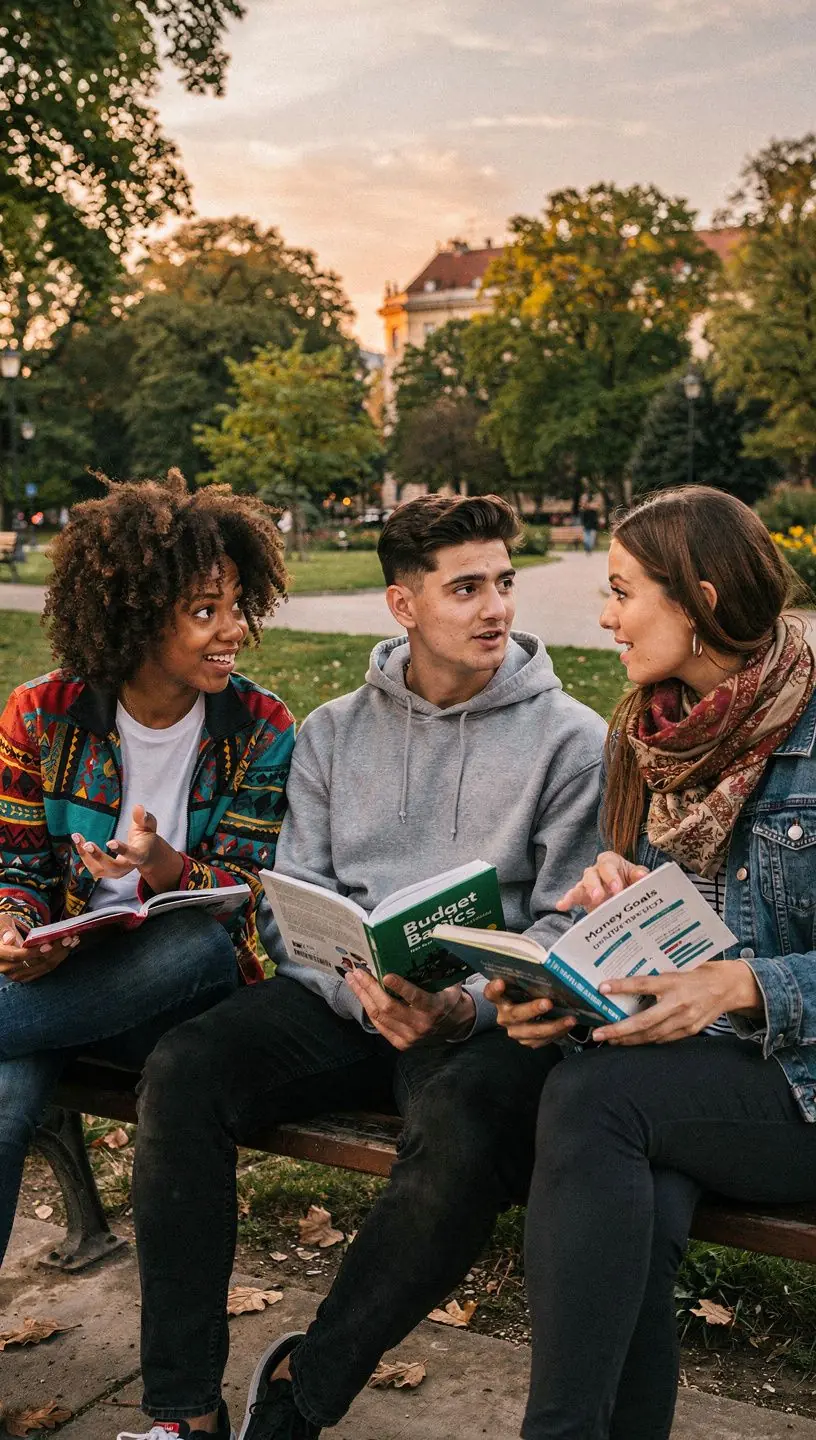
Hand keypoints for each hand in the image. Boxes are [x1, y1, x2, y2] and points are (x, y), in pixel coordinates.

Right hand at [0, 921, 78, 982]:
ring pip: (44, 966)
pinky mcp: (28, 976)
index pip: (18, 956)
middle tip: (69, 938)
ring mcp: (19, 975)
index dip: (34, 952)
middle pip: (36, 962)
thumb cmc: (2, 929)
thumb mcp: (0, 924)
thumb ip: (3, 930)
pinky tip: (68, 948)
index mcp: (0, 955)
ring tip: (73, 941)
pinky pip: (46, 968)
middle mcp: (8, 969)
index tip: (49, 944)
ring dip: (61, 954)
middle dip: (55, 950)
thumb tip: (9, 939)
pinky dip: (58, 958)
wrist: (1, 942)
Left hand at [74, 804, 182, 891]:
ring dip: (86, 856)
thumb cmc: (145, 838)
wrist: (145, 854)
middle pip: (113, 867)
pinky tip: (78, 842)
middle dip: (98, 856)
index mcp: (139, 855)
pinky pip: (92, 867)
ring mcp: (115, 872)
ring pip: (98, 869)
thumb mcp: (148, 826)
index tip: (109, 842)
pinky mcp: (106, 872)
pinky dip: (83, 856)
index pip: (132, 855)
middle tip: (87, 844)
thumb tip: (138, 807)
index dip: (121, 850)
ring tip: (77, 838)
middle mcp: (127, 867)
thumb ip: (143, 818)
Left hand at [345, 969, 475, 1049]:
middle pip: (389, 1007)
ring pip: (379, 1016)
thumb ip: (439, 969)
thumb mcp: (449, 983)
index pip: (416, 998)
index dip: (400, 987)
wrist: (453, 1024)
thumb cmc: (448, 997)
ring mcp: (410, 1036)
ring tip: (353, 979)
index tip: (385, 975)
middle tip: (359, 972)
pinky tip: (360, 993)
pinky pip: (379, 1024)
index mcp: (435, 1007)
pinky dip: (368, 1007)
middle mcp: (422, 1024)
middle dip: (370, 988)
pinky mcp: (401, 1043)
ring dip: (363, 996)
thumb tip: (428, 945)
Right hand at [485, 977, 577, 1048]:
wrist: (522, 1017)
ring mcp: (515, 1030)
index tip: (500, 982)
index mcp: (500, 999)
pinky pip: (542, 1040)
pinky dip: (557, 1033)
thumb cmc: (523, 995)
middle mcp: (505, 1016)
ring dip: (553, 1026)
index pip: (491, 993)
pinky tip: (568, 1025)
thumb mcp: (521, 986)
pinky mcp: (526, 1040)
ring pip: (532, 1032)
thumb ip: (525, 979)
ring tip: (569, 1019)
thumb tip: (544, 964)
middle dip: (533, 1009)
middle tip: (547, 1003)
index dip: (494, 989)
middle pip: (516, 1014)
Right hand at [556, 852, 649, 914]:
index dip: (611, 877)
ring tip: (585, 903)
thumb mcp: (637, 875)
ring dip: (582, 893)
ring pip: (581, 885)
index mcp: (610, 861)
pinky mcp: (582, 896)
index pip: (608, 865)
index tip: (617, 889)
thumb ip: (639, 875)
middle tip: (600, 897)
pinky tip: (561, 905)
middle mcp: (596, 870)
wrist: (626, 892)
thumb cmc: (630, 880)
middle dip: (595, 886)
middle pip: (592, 874)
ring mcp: (587, 883)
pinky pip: (573, 896)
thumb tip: (643, 876)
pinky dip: (567, 900)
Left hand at [593, 961, 762, 1045]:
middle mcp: (679, 1002)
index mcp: (675, 981)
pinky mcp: (690, 1030)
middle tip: (598, 1034)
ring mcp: (685, 1019)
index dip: (622, 986)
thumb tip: (627, 970)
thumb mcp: (680, 965)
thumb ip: (658, 972)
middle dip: (619, 1030)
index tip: (602, 988)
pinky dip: (647, 1041)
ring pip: (652, 1035)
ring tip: (610, 1040)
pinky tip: (632, 1041)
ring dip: (629, 1040)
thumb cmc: (699, 971)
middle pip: (645, 1021)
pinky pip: (664, 1039)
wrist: (729, 986)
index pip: (644, 984)